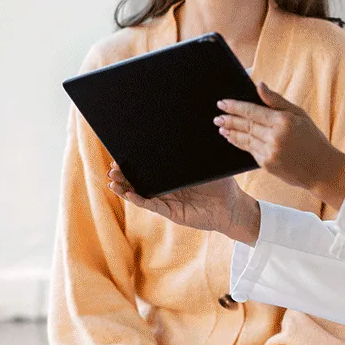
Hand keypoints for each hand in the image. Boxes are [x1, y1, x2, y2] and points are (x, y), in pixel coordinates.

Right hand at [108, 164, 260, 244]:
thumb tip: (184, 132)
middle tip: (111, 168)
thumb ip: (194, 152)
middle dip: (123, 175)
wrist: (233, 206)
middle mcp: (167, 189)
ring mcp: (168, 201)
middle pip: (139, 181)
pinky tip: (129, 194)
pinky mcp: (172, 212)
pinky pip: (152, 206)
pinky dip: (139, 200)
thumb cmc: (222, 184)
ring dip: (125, 188)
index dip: (133, 163)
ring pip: (141, 194)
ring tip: (112, 181)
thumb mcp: (206, 164)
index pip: (149, 168)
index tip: (119, 156)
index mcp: (173, 176)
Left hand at [216, 83, 344, 208]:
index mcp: (283, 121)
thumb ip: (276, 100)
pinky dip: (241, 144)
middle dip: (229, 120)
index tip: (222, 103)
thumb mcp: (299, 114)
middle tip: (217, 116)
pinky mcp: (267, 164)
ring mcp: (269, 152)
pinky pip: (250, 151)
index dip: (235, 107)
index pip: (252, 111)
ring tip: (222, 127)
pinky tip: (234, 139)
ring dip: (231, 133)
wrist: (322, 169)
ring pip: (245, 139)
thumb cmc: (313, 138)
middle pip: (245, 125)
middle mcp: (274, 137)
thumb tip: (259, 85)